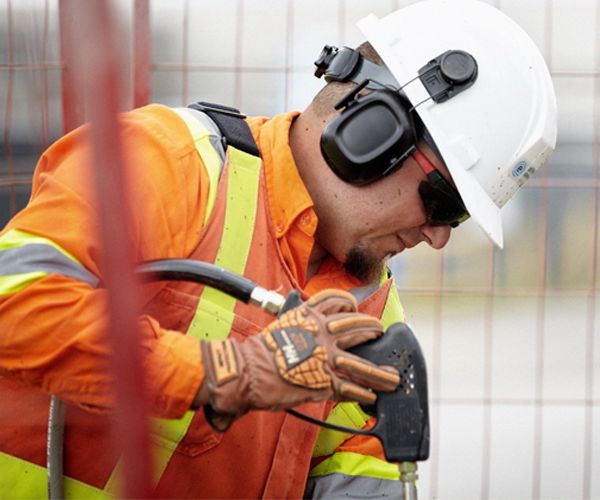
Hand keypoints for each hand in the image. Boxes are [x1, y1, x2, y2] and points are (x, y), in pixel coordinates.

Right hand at [198, 289, 399, 430]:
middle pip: (357, 327)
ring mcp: (326, 358)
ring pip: (361, 364)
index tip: (355, 307)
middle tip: (379, 332)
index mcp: (310, 316)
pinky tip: (370, 396)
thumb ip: (298, 326)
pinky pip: (350, 388)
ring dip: (379, 372)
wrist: (248, 370)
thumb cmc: (259, 351)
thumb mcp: (280, 326)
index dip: (349, 303)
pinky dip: (362, 392)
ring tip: (392, 377)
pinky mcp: (324, 382)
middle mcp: (322, 334)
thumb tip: (303, 332)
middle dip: (372, 330)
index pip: (337, 300)